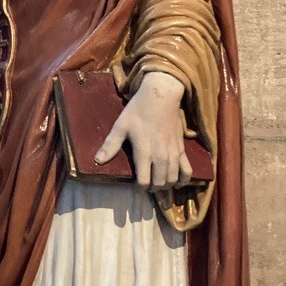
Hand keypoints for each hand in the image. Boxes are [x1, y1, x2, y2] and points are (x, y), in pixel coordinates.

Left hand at [94, 72, 191, 189]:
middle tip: (146, 187)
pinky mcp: (182, 149)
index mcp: (144, 152)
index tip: (135, 186)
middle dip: (152, 189)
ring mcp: (173, 153)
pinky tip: (179, 184)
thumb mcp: (120, 126)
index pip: (144, 181)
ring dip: (166, 186)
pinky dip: (184, 180)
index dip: (139, 188)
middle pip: (159, 183)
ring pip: (172, 179)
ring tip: (158, 185)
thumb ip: (110, 145)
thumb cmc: (138, 111)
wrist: (161, 97)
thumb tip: (97, 161)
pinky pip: (188, 170)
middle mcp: (161, 156)